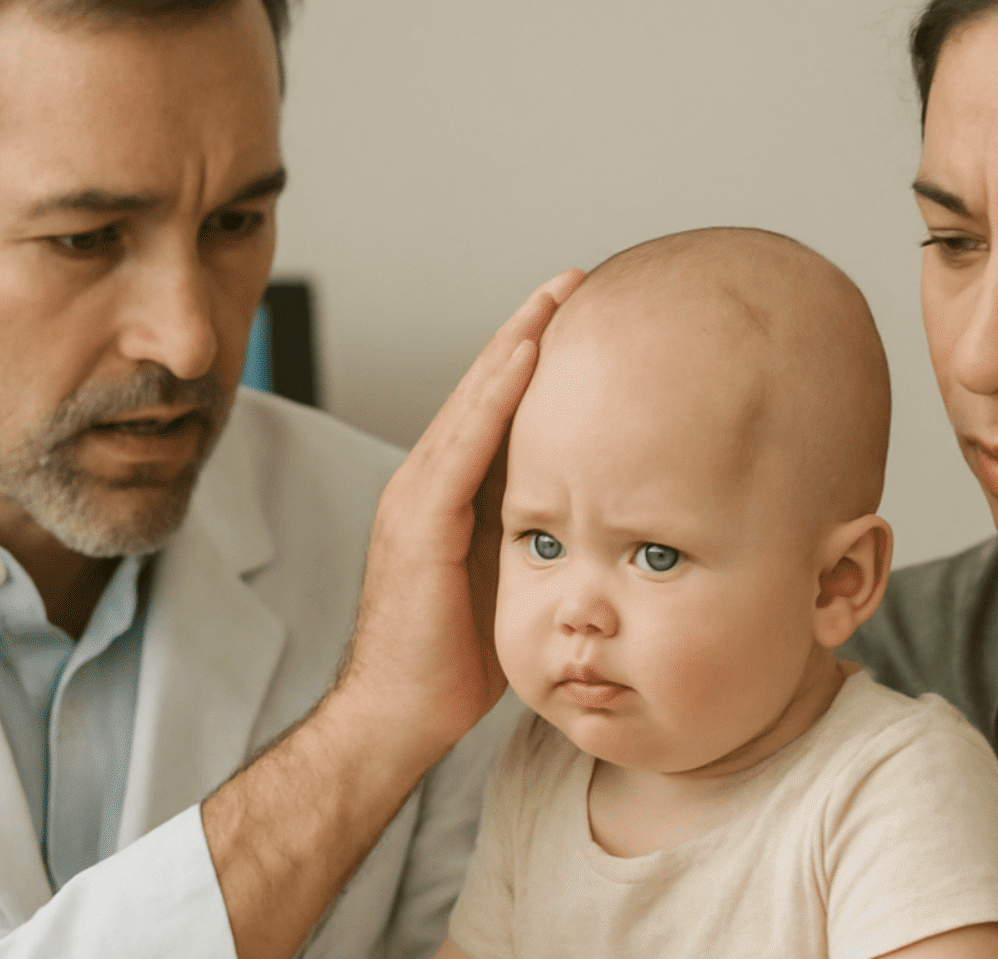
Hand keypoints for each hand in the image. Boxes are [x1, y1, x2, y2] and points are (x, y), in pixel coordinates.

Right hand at [341, 268, 584, 754]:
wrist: (395, 717)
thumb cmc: (453, 662)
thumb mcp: (507, 578)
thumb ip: (535, 534)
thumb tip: (602, 515)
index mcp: (445, 491)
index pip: (493, 405)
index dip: (533, 354)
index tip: (579, 313)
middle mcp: (424, 480)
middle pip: (483, 386)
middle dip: (530, 328)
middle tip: (578, 281)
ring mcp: (416, 496)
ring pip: (473, 399)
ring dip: (518, 341)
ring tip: (560, 296)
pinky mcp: (420, 521)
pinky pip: (464, 443)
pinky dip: (495, 394)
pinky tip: (528, 354)